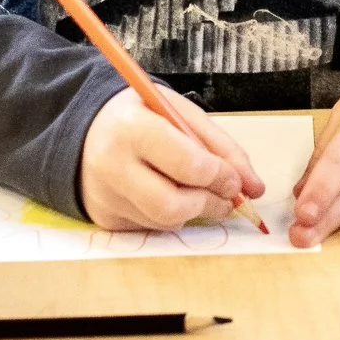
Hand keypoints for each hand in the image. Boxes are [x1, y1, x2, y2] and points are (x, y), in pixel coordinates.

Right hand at [78, 84, 264, 231]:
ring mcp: (104, 197)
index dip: (220, 176)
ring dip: (194, 212)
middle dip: (210, 204)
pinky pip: (151, 227)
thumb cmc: (143, 117)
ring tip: (199, 191)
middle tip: (227, 198)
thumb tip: (254, 187)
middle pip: (172, 205)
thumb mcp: (181, 113)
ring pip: (164, 222)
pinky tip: (168, 192)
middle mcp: (111, 165)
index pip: (187, 164)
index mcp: (132, 128)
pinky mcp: (105, 219)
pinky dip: (171, 216)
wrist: (86, 131)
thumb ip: (220, 146)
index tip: (236, 180)